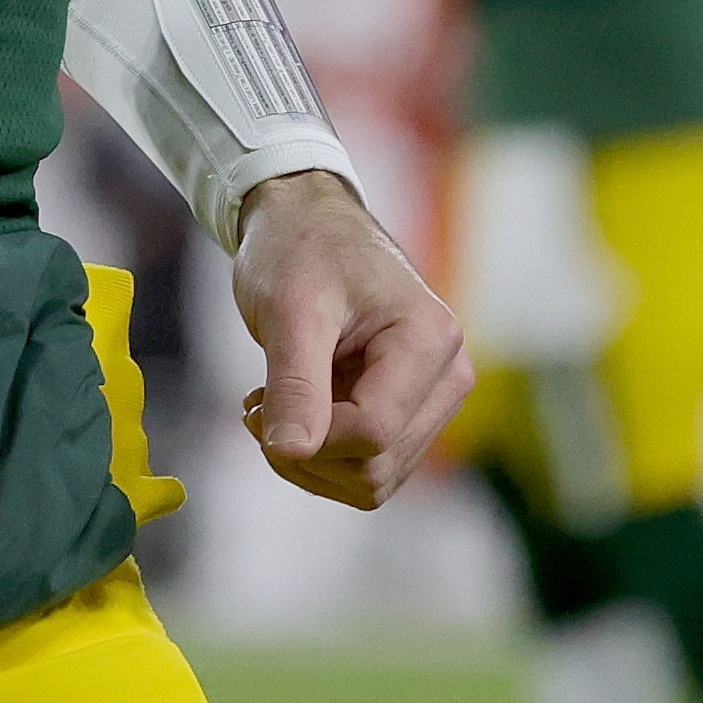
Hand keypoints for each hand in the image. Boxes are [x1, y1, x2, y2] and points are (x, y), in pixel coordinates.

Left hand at [231, 169, 473, 509]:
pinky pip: (367, 469)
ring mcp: (432, 399)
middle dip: (305, 453)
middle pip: (375, 467)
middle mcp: (447, 376)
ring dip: (309, 459)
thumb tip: (290, 453)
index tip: (256, 404)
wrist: (307, 223)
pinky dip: (320, 455)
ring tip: (270, 402)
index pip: (374, 433)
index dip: (310, 437)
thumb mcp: (289, 308)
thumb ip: (294, 383)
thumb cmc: (300, 250)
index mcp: (430, 340)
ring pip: (372, 480)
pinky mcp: (409, 414)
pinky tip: (292, 410)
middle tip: (255, 405)